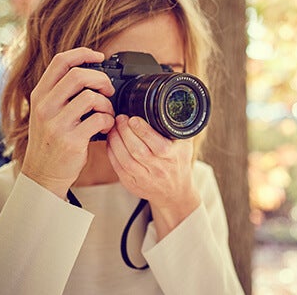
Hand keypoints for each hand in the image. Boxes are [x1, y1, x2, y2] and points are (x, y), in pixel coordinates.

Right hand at [21, 47, 115, 198]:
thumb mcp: (47, 112)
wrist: (43, 173)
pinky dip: (108, 121)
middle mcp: (45, 106)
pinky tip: (104, 127)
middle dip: (101, 79)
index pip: (61, 61)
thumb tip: (90, 71)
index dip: (83, 53)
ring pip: (91, 97)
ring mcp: (57, 123)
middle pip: (79, 75)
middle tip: (108, 90)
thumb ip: (61, 92)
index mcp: (40, 95)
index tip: (99, 56)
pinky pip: (99, 119)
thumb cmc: (51, 140)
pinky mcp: (70, 140)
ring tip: (106, 113)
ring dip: (107, 104)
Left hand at [106, 114, 200, 238]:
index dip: (141, 130)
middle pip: (137, 150)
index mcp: (171, 157)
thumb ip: (181, 126)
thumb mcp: (186, 144)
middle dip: (124, 131)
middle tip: (119, 118)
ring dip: (115, 141)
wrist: (175, 192)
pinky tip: (111, 142)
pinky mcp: (131, 183)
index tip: (133, 118)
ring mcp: (143, 178)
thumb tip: (178, 104)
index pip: (156, 143)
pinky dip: (111, 152)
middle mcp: (158, 169)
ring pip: (124, 158)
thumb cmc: (179, 163)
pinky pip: (117, 167)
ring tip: (113, 128)